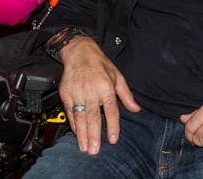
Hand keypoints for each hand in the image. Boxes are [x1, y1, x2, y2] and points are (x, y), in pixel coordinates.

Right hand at [58, 37, 139, 154]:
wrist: (79, 51)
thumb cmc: (99, 64)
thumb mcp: (117, 76)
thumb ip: (126, 95)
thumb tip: (136, 109)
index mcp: (106, 86)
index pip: (111, 110)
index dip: (113, 126)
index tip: (113, 140)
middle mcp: (91, 90)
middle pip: (93, 116)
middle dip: (94, 135)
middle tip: (94, 151)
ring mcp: (77, 92)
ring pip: (80, 117)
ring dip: (82, 134)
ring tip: (84, 147)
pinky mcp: (65, 93)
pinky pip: (70, 112)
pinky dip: (73, 124)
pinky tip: (77, 134)